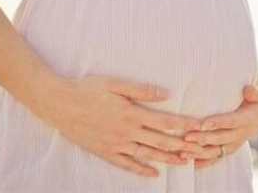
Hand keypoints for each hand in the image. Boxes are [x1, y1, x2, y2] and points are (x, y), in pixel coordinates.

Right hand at [36, 75, 205, 176]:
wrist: (58, 104)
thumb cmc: (87, 89)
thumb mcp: (115, 84)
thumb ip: (141, 90)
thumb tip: (166, 94)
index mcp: (131, 113)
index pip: (164, 121)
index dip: (184, 124)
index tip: (199, 126)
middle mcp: (126, 132)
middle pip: (160, 141)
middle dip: (181, 145)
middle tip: (199, 149)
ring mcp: (115, 144)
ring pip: (147, 154)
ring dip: (167, 159)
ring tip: (184, 162)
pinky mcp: (105, 152)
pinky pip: (127, 164)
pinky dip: (141, 170)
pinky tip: (154, 173)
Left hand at [181, 84, 257, 168]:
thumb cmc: (257, 101)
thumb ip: (256, 93)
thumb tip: (248, 90)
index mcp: (248, 120)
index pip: (231, 122)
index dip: (218, 123)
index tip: (203, 124)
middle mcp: (241, 134)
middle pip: (221, 138)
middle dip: (204, 138)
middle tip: (187, 136)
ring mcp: (234, 144)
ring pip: (216, 151)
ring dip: (200, 153)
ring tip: (183, 152)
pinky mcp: (228, 149)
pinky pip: (215, 158)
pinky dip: (203, 162)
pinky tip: (189, 162)